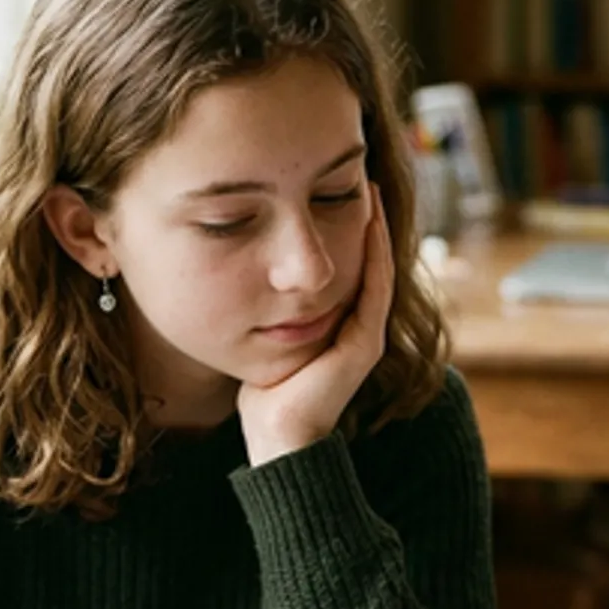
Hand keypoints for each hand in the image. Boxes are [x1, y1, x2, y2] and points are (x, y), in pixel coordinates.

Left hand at [237, 186, 392, 465]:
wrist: (275, 437)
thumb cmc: (260, 393)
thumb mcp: (258, 334)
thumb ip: (259, 304)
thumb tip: (231, 266)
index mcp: (337, 323)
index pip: (348, 262)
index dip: (341, 223)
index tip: (330, 183)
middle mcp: (357, 325)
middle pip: (366, 259)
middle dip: (361, 217)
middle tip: (357, 172)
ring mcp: (365, 333)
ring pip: (376, 267)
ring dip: (373, 227)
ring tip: (367, 185)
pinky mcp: (365, 343)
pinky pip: (375, 287)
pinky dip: (374, 253)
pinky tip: (367, 221)